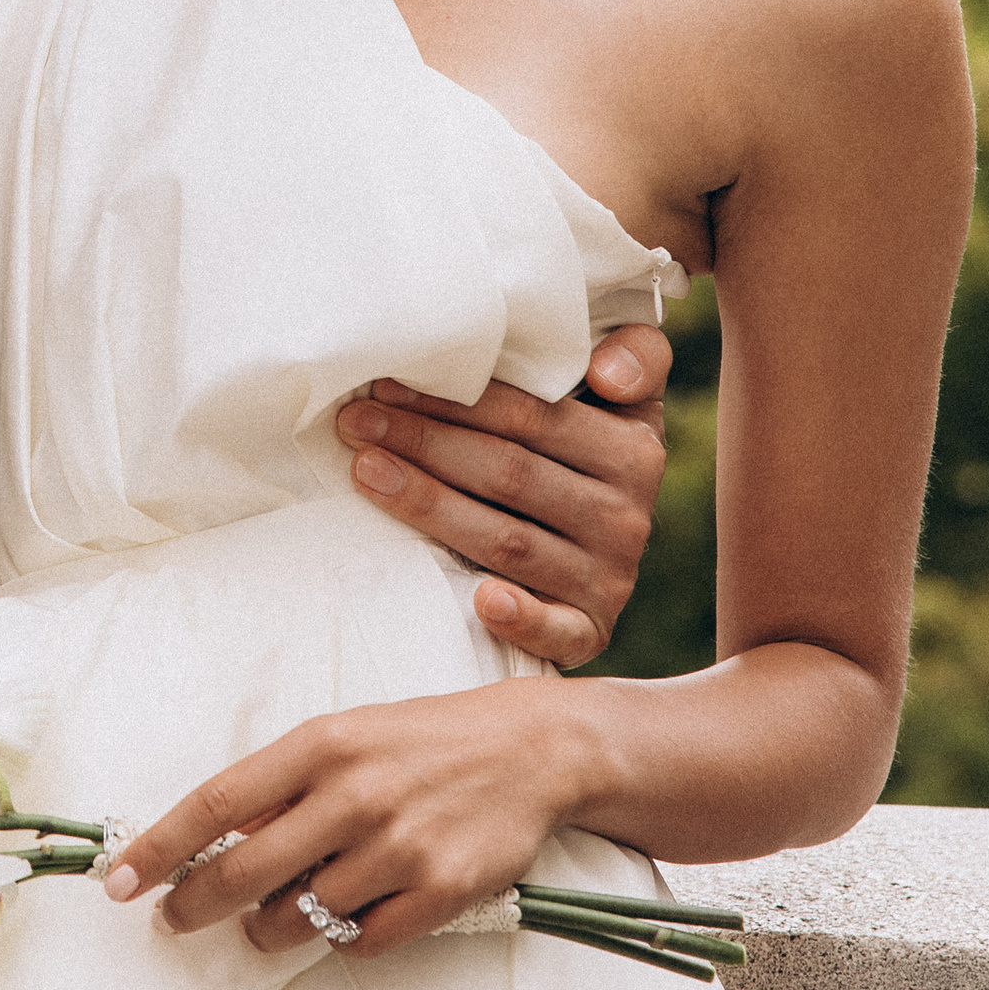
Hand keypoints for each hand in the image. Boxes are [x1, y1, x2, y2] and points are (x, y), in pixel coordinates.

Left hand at [106, 683, 584, 959]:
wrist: (533, 749)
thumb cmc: (423, 741)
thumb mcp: (345, 736)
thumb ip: (283, 784)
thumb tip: (214, 838)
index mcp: (321, 745)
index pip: (216, 803)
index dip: (158, 848)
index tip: (119, 882)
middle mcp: (353, 795)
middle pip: (244, 872)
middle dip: (195, 905)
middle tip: (174, 919)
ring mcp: (398, 847)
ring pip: (298, 918)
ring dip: (270, 929)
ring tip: (272, 916)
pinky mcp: (439, 893)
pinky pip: (362, 943)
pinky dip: (341, 940)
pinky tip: (345, 916)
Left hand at [334, 325, 670, 668]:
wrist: (601, 560)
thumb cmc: (584, 456)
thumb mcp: (620, 401)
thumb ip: (632, 357)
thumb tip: (607, 371)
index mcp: (635, 449)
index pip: (533, 418)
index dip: (456, 400)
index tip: (384, 384)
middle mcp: (626, 516)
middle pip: (509, 473)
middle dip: (423, 442)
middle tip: (353, 422)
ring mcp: (609, 579)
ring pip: (508, 540)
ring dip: (431, 507)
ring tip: (364, 472)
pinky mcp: (590, 632)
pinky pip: (556, 630)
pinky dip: (521, 617)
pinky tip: (480, 601)